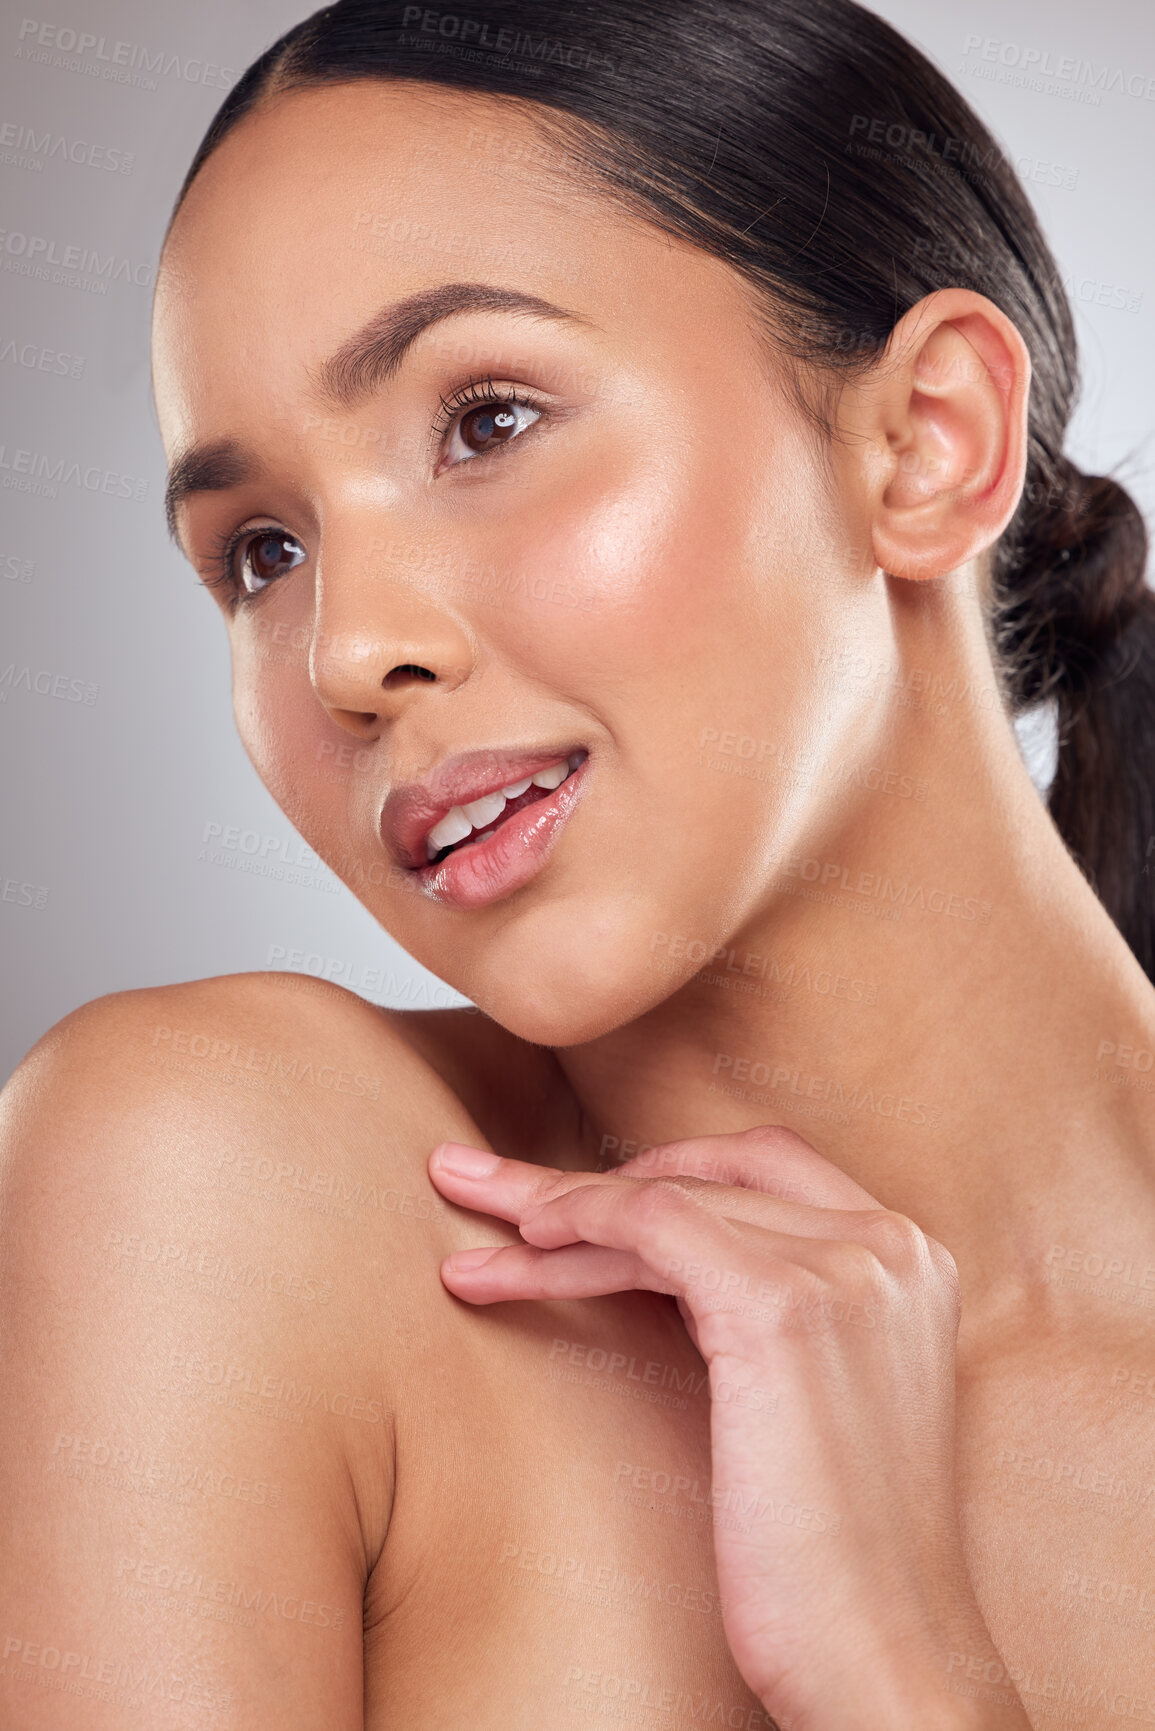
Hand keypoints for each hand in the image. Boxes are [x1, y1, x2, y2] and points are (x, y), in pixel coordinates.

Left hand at [428, 1125, 1029, 1730]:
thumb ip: (778, 1313)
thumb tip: (656, 1266)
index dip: (665, 1168)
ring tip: (465, 1232)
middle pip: (708, 1175)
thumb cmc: (840, 1554)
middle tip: (478, 1181)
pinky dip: (577, 1225)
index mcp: (912, 1259)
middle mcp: (890, 1243)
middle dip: (584, 1179)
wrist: (887, 1657)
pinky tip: (518, 1250)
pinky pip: (653, 1224)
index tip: (576, 1199)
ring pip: (665, 1200)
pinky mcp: (782, 1306)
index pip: (767, 1168)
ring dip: (550, 1210)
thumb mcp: (823, 1397)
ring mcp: (844, 1266)